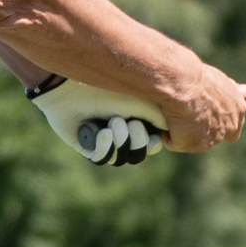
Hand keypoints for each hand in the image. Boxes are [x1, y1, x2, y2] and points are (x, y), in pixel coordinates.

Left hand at [28, 76, 168, 165]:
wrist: (75, 87)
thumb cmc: (110, 90)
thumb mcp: (144, 103)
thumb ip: (162, 120)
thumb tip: (170, 136)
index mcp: (135, 119)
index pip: (151, 145)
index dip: (152, 143)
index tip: (151, 132)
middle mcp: (120, 131)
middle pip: (138, 154)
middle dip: (136, 140)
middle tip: (127, 121)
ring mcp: (103, 140)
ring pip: (121, 158)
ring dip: (120, 140)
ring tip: (111, 122)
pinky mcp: (86, 146)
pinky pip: (102, 159)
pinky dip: (105, 146)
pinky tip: (101, 131)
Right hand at [156, 62, 245, 153]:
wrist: (183, 83)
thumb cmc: (199, 78)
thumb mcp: (222, 81)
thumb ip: (233, 91)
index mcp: (238, 109)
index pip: (235, 126)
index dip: (222, 123)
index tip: (211, 117)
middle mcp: (228, 127)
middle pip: (217, 137)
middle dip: (204, 131)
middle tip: (189, 118)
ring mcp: (210, 139)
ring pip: (194, 141)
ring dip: (185, 132)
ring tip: (174, 114)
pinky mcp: (190, 144)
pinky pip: (175, 143)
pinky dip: (169, 136)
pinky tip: (167, 120)